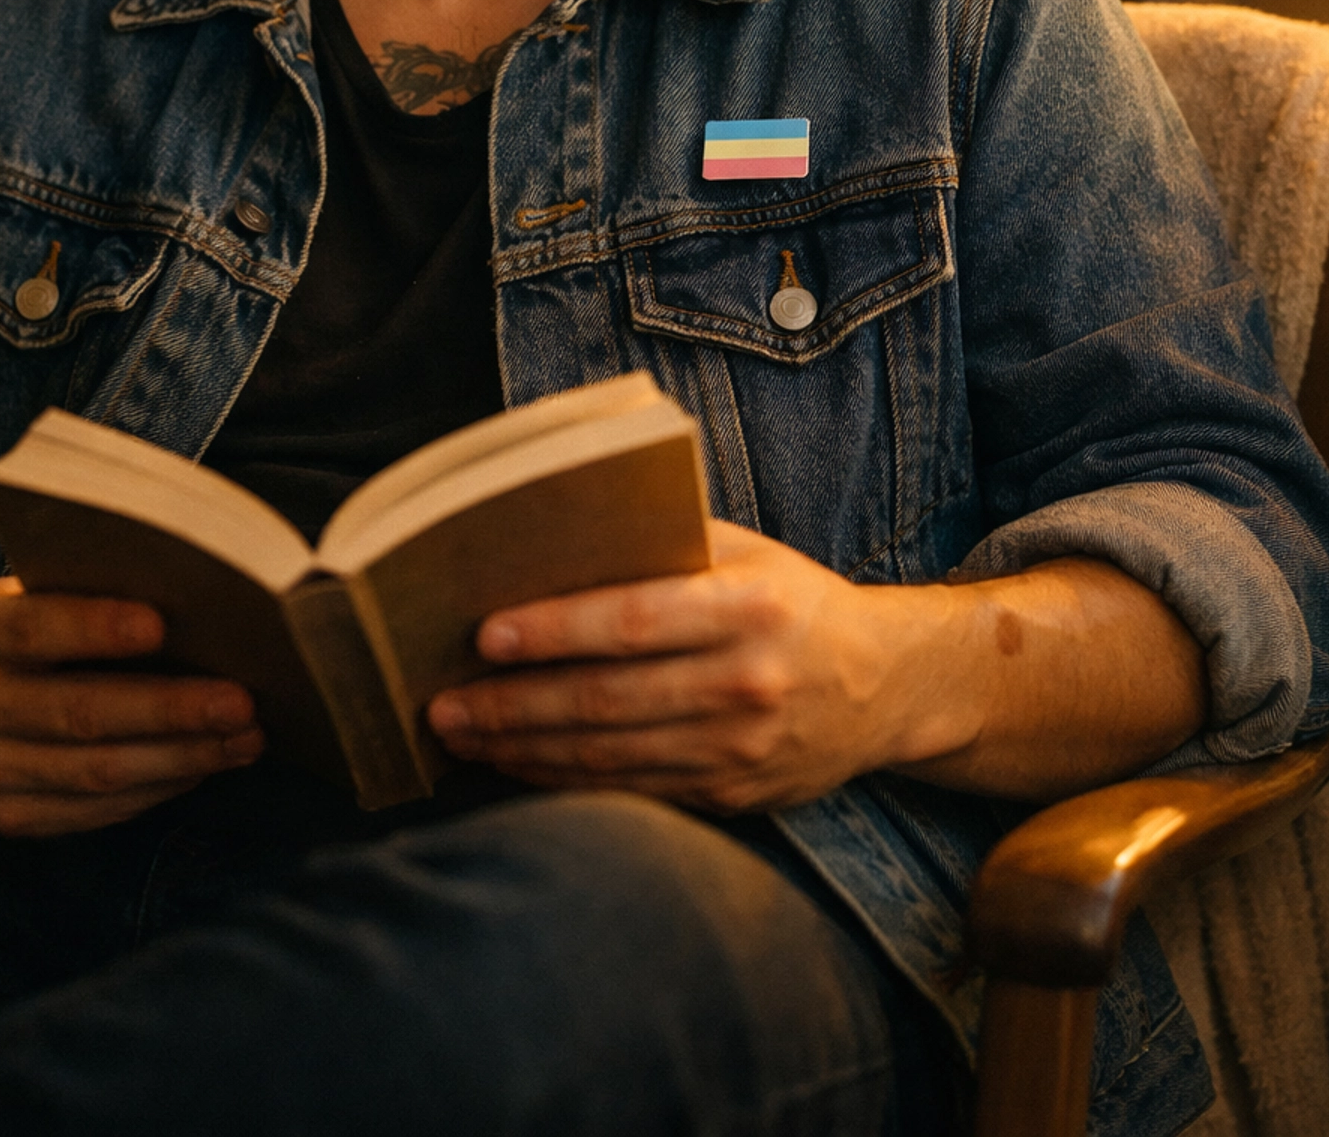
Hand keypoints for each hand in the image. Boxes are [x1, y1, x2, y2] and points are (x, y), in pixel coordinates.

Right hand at [0, 578, 263, 835]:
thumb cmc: (12, 637)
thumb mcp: (24, 598)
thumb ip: (85, 597)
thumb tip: (196, 602)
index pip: (35, 629)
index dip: (96, 628)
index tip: (162, 623)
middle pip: (82, 713)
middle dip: (172, 710)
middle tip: (243, 702)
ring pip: (98, 771)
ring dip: (183, 757)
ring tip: (247, 738)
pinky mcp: (9, 818)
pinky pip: (97, 809)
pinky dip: (160, 788)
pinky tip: (205, 764)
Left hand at [426, 530, 1209, 810]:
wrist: (886, 687)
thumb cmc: (794, 600)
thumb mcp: (748, 554)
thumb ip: (667, 545)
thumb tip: (553, 531)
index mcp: (751, 607)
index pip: (635, 621)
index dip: (556, 630)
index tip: (484, 632)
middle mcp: (748, 683)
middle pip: (609, 700)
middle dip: (515, 704)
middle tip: (442, 702)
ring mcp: (741, 751)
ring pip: (611, 756)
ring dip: (524, 750)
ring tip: (460, 736)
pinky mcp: (732, 796)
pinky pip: (632, 792)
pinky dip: (565, 783)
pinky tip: (515, 767)